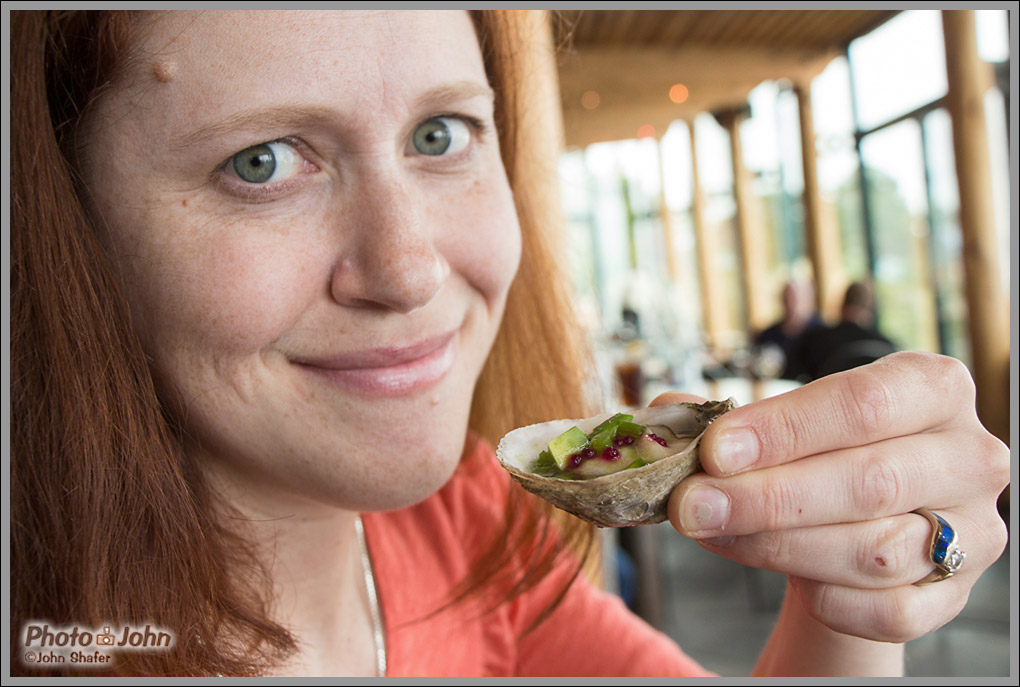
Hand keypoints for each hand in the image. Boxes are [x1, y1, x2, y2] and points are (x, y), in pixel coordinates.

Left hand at [659, 351, 1008, 641]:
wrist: (859, 516)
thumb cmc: (819, 453)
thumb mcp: (784, 421)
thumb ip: (721, 417)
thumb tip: (662, 419)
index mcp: (931, 387)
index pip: (860, 403)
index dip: (783, 429)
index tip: (713, 450)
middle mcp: (967, 454)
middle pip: (869, 480)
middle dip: (766, 497)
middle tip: (690, 505)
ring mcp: (973, 529)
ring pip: (876, 550)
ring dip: (779, 547)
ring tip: (713, 533)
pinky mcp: (956, 593)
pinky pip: (890, 610)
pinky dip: (829, 600)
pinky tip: (784, 581)